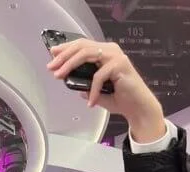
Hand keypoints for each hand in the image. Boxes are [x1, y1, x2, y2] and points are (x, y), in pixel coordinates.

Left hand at [47, 39, 164, 140]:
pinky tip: (91, 102)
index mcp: (105, 53)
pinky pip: (98, 76)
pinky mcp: (120, 66)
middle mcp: (110, 51)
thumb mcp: (97, 91)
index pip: (83, 45)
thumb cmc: (121, 98)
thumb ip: (85, 84)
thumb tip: (72, 83)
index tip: (52, 54)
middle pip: (82, 46)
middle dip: (64, 55)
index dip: (66, 48)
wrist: (138, 108)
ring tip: (60, 76)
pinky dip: (92, 90)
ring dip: (70, 65)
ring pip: (87, 54)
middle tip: (51, 66)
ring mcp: (116, 57)